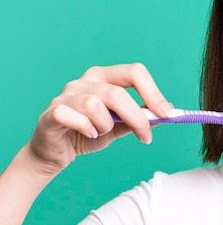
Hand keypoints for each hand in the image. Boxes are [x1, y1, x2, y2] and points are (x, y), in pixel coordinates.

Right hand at [26, 63, 171, 176]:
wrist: (57, 152)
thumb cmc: (90, 133)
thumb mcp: (120, 126)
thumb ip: (140, 118)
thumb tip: (167, 112)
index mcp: (105, 77)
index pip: (134, 72)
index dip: (153, 92)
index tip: (167, 113)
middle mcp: (85, 81)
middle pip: (117, 93)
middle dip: (137, 118)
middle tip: (145, 136)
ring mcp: (66, 95)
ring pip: (95, 106)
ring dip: (106, 125)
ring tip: (102, 133)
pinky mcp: (53, 112)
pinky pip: (73, 116)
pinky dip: (87, 128)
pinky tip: (88, 134)